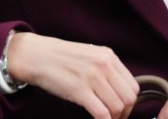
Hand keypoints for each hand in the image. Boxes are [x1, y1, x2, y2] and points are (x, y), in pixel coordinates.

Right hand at [6, 33, 138, 118]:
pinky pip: (102, 114)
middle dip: (124, 114)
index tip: (121, 110)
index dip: (129, 103)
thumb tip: (118, 92)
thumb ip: (105, 69)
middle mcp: (103, 64)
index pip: (133, 86)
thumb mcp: (88, 55)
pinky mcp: (79, 90)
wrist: (35, 55)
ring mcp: (92, 77)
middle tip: (113, 118)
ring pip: (117, 108)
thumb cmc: (59, 57)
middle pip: (128, 99)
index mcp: (108, 55)